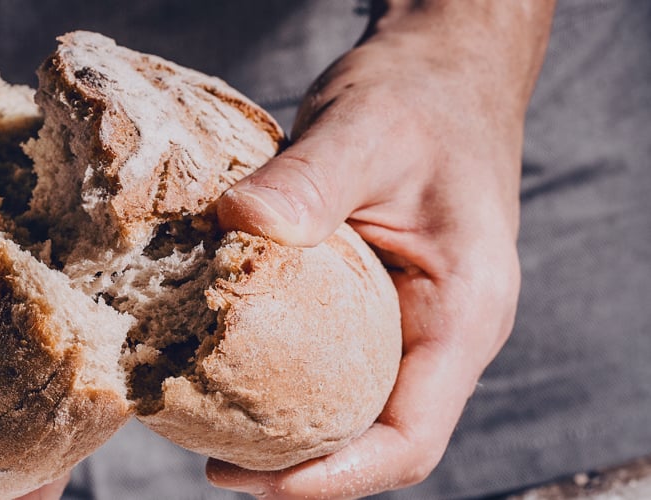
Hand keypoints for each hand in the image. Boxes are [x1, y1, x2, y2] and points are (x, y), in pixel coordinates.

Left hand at [209, 1, 553, 496]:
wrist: (442, 71)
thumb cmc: (421, 99)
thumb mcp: (366, 129)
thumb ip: (310, 180)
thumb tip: (234, 225)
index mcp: (463, 313)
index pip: (410, 437)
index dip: (337, 476)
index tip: (258, 481)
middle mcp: (442, 333)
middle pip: (375, 438)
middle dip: (299, 467)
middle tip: (212, 464)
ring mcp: (410, 322)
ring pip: (353, 406)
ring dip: (288, 430)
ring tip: (208, 430)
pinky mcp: (374, 302)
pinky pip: (332, 362)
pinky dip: (283, 378)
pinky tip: (224, 367)